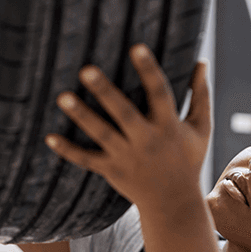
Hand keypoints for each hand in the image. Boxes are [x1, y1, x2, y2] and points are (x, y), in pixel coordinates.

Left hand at [45, 44, 210, 212]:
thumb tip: (201, 61)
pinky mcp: (112, 171)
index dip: (149, 70)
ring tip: (62, 96)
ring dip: (81, 116)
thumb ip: (199, 94)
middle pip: (123, 113)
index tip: (136, 47)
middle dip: (105, 91)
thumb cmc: (188, 159)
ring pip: (101, 134)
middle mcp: (147, 140)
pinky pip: (87, 160)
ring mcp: (127, 157)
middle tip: (85, 70)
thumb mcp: (200, 128)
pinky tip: (49, 137)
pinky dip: (68, 151)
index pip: (159, 93)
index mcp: (168, 126)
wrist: (174, 204)